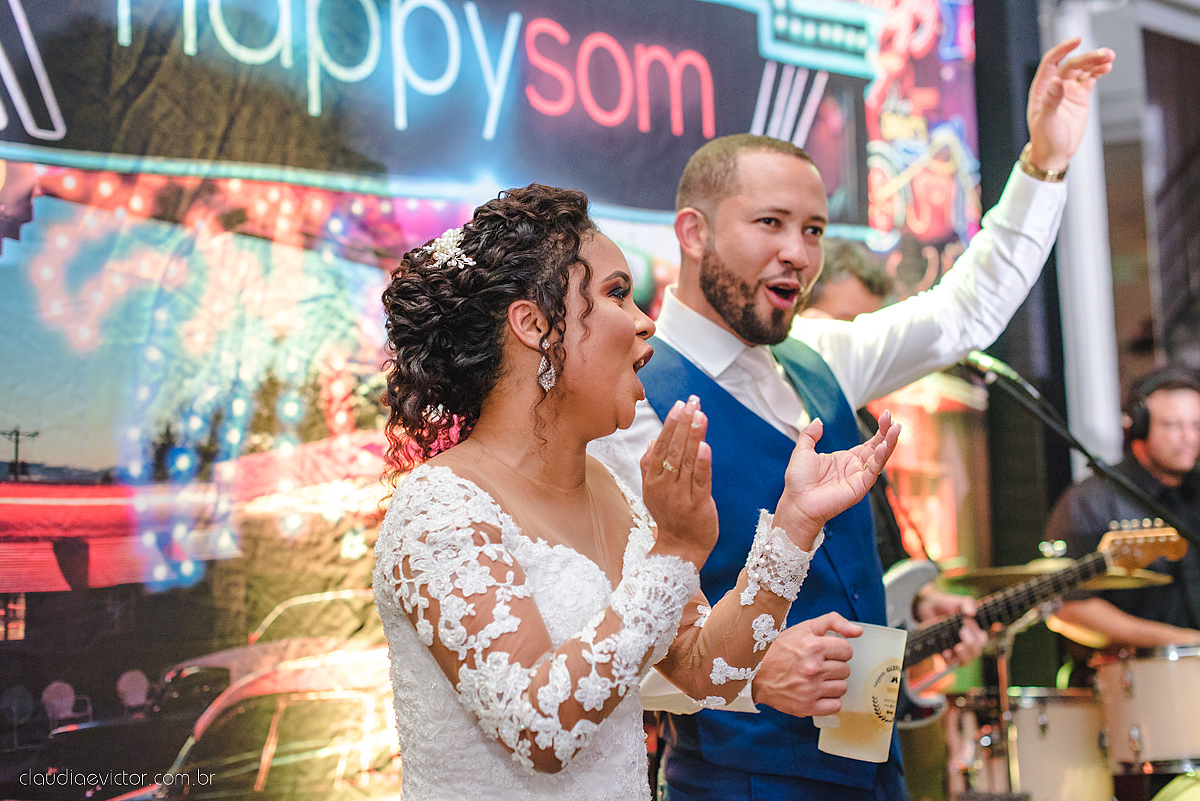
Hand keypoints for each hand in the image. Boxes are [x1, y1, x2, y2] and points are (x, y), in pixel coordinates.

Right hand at [641, 395, 717, 565]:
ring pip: (686, 461)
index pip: (661, 445)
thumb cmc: (670, 517)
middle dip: (683, 423)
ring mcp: (680, 496)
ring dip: (693, 436)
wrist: (680, 550)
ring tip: (700, 415)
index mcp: (653, 480)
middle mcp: (664, 486)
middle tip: (692, 401)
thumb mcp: (653, 491)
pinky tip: (704, 446)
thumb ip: (650, 466)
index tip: (680, 404)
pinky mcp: (698, 506)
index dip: (671, 424)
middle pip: (673, 449)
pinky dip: (701, 463)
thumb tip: (653, 440)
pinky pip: (699, 481)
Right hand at [752, 613, 861, 716]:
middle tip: (819, 665)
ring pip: (842, 688)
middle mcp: (813, 668)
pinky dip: (829, 700)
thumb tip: (858, 632)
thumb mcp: (804, 628)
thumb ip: (833, 622)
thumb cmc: (779, 649)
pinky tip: (817, 692)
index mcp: (813, 646)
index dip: (838, 650)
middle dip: (835, 666)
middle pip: (846, 670)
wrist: (754, 672)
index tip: (827, 652)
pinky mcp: (807, 707)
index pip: (847, 651)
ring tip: (817, 678)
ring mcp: (810, 689)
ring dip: (832, 683)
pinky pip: (835, 706)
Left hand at [774, 410, 899, 546]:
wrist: (796, 502)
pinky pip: (872, 472)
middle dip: (888, 434)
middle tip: (893, 420)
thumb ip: (810, 434)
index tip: (885, 416)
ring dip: (889, 444)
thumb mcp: (803, 451)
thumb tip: (818, 421)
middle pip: (878, 449)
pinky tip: (882, 447)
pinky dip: (879, 459)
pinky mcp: (858, 487)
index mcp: (845, 459)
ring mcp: (858, 478)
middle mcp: (855, 468)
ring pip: (880, 459)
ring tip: (896, 429)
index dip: (879, 430)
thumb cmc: (798, 481)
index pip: (869, 443)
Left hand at [914, 587, 987, 665]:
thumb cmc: (947, 604)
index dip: (977, 635)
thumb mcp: (959, 601)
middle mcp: (966, 642)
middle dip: (971, 645)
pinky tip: (945, 652)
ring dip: (963, 656)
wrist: (927, 606)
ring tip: (957, 647)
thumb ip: (967, 604)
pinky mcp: (943, 651)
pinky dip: (949, 660)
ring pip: (965, 661)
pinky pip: (949, 662)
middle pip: (976, 653)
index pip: (982, 640)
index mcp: (974, 632)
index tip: (965, 623)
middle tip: (961, 631)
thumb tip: (972, 613)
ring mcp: (955, 648)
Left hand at [1026, 37, 1114, 170]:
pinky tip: (1107, 67)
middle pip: (1072, 64)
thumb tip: (1056, 80)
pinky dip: (1098, 72)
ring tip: (1110, 57)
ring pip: (1083, 70)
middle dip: (1087, 57)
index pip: (1051, 62)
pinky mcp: (1080, 96)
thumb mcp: (1047, 121)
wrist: (1055, 153)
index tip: (1077, 40)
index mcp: (1042, 89)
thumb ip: (1051, 100)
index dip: (1063, 49)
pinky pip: (1090, 79)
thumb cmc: (1045, 140)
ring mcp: (1068, 90)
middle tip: (1105, 54)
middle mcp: (1055, 86)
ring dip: (1095, 62)